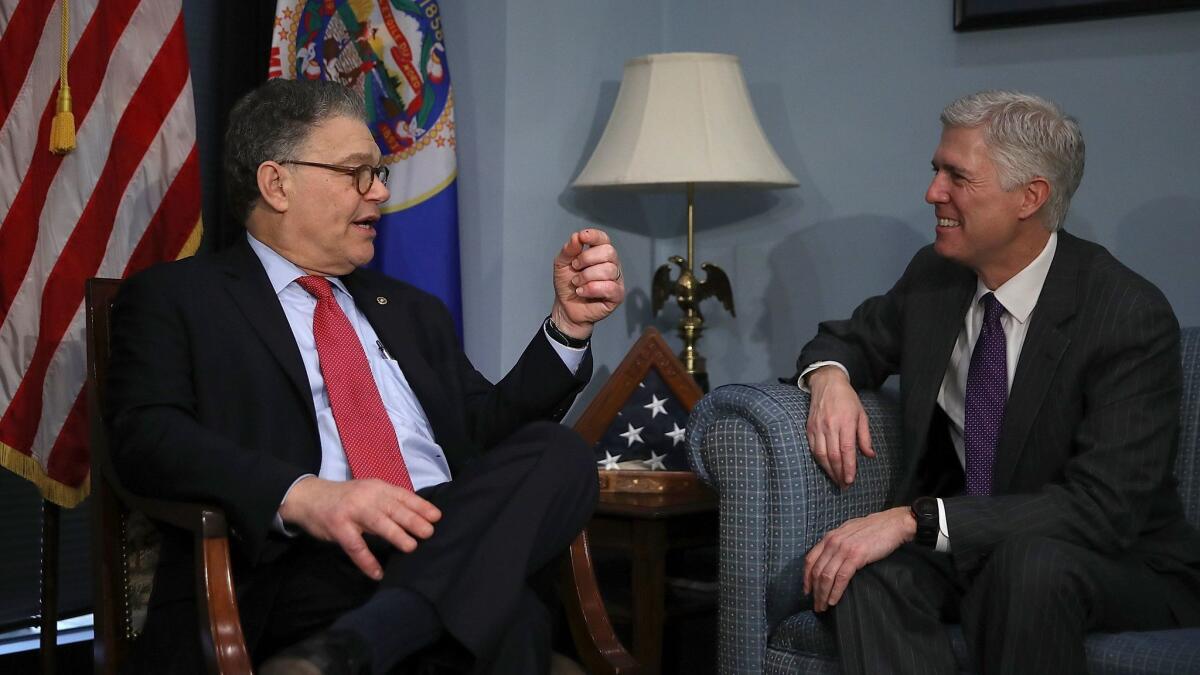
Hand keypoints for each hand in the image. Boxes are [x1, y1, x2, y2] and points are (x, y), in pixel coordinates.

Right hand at [278, 477, 441, 579]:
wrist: (307, 497)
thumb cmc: (344, 498)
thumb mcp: (367, 493)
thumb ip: (387, 502)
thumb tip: (416, 516)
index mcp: (377, 487)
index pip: (402, 496)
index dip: (420, 506)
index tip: (437, 516)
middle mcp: (366, 496)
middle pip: (393, 508)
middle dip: (412, 520)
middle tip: (429, 532)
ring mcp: (351, 511)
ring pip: (377, 523)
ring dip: (395, 535)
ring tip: (411, 547)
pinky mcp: (338, 527)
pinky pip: (355, 546)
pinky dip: (366, 561)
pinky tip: (377, 573)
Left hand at [550, 228, 624, 338]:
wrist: (565, 307)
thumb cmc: (567, 285)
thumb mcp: (562, 264)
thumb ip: (569, 249)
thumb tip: (576, 237)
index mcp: (599, 253)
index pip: (603, 239)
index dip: (594, 236)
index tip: (582, 237)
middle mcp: (611, 264)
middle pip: (608, 252)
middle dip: (587, 259)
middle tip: (575, 268)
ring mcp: (616, 279)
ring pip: (608, 270)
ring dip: (586, 277)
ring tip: (577, 283)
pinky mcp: (617, 295)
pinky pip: (609, 287)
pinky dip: (591, 289)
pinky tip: (582, 292)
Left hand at [804, 507, 914, 610]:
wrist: (892, 524)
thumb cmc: (872, 529)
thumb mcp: (848, 532)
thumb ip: (836, 543)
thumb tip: (829, 559)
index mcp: (829, 537)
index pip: (810, 560)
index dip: (806, 578)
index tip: (806, 591)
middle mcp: (832, 542)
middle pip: (816, 571)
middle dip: (814, 591)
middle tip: (816, 605)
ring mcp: (843, 549)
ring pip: (826, 576)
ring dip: (822, 594)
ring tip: (823, 607)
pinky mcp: (856, 556)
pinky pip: (841, 577)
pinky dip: (835, 591)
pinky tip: (834, 601)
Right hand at [806, 366, 874, 487]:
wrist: (827, 383)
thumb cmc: (847, 399)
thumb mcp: (861, 415)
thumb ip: (864, 436)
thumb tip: (870, 455)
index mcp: (845, 423)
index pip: (847, 450)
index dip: (848, 468)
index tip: (850, 480)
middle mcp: (830, 427)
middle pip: (833, 456)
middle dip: (838, 473)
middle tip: (844, 485)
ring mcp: (817, 428)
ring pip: (821, 455)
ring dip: (828, 470)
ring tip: (836, 479)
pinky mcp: (809, 428)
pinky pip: (813, 449)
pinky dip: (819, 461)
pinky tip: (825, 467)